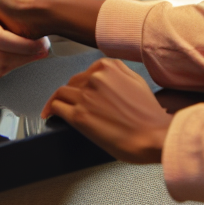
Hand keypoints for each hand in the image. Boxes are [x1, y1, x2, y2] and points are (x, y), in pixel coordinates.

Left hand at [41, 59, 171, 163]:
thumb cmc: (149, 116)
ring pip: (61, 93)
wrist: (154, 136)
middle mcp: (94, 78)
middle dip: (71, 93)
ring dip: (58, 101)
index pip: (86, 72)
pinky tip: (48, 115)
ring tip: (54, 109)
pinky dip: (50, 110)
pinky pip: (57, 107)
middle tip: (70, 103)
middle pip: (73, 82)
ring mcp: (85, 96)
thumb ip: (119, 72)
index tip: (78, 90)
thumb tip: (105, 75)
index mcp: (109, 67)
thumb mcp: (137, 81)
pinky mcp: (79, 116)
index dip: (81, 84)